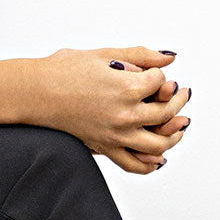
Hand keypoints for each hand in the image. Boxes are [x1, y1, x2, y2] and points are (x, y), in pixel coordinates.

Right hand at [32, 45, 190, 173]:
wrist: (38, 93)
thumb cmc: (65, 70)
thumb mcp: (105, 54)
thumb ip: (140, 55)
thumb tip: (169, 58)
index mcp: (127, 89)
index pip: (160, 82)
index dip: (161, 76)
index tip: (156, 73)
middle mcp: (126, 116)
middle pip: (166, 113)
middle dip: (178, 101)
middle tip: (182, 94)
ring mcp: (117, 136)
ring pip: (158, 145)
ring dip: (174, 136)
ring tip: (180, 126)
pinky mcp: (107, 149)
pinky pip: (136, 165)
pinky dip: (151, 164)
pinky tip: (159, 156)